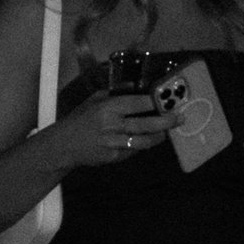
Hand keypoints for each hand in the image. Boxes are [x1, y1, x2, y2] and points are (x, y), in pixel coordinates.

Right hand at [51, 87, 172, 173]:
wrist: (64, 145)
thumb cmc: (80, 119)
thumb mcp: (93, 100)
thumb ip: (114, 93)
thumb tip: (134, 86)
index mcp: (107, 108)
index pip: (137, 103)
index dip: (155, 102)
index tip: (168, 100)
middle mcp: (112, 126)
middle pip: (145, 125)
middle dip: (166, 122)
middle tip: (179, 118)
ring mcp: (113, 143)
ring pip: (143, 142)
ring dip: (158, 137)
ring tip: (167, 132)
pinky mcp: (113, 157)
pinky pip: (133, 151)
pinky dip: (142, 146)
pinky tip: (147, 141)